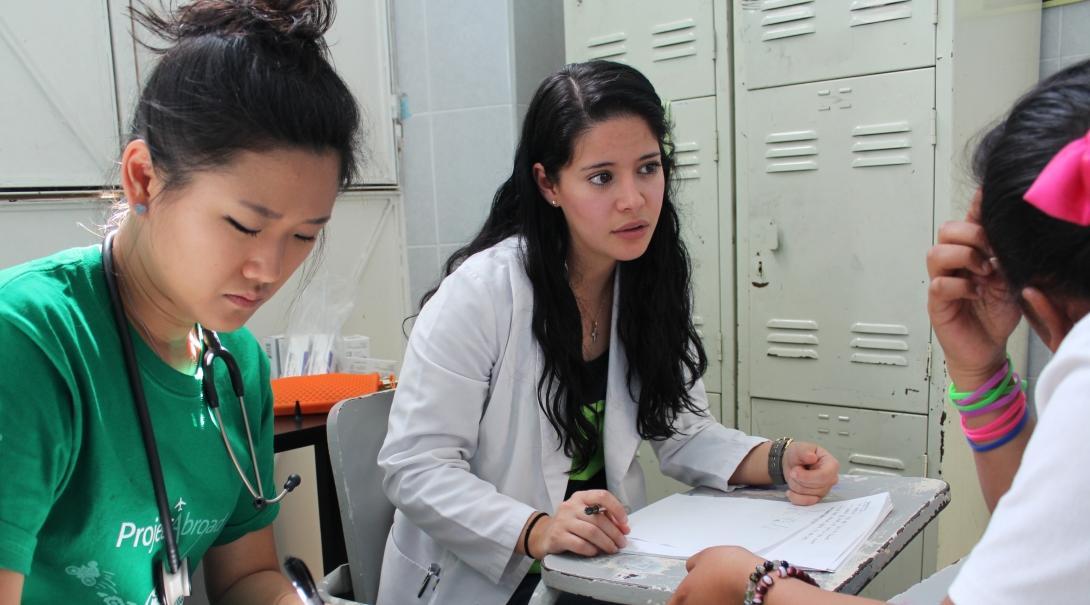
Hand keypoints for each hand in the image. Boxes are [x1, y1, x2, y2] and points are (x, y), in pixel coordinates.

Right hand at [530, 489, 629, 557]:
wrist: (544, 534)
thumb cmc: (569, 524)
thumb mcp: (585, 515)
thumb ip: (604, 518)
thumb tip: (624, 528)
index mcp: (580, 497)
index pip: (602, 496)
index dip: (617, 509)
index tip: (624, 522)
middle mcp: (571, 506)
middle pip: (599, 519)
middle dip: (614, 533)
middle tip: (621, 543)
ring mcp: (563, 521)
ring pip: (591, 532)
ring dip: (606, 543)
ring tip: (612, 549)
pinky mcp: (557, 536)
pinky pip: (580, 544)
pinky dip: (591, 550)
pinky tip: (595, 552)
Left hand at [668, 546, 762, 604]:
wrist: (752, 580)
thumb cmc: (727, 565)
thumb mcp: (705, 555)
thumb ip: (693, 564)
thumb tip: (692, 569)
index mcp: (684, 593)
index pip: (672, 604)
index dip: (676, 600)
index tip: (679, 597)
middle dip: (691, 599)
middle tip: (701, 590)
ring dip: (706, 600)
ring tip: (717, 591)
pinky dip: (720, 601)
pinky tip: (727, 595)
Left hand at [783, 441, 838, 504]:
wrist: (792, 463)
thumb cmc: (799, 454)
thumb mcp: (799, 448)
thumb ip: (805, 452)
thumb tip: (812, 457)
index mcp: (832, 465)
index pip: (824, 476)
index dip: (808, 477)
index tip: (794, 471)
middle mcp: (831, 479)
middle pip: (816, 487)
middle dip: (800, 480)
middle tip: (793, 471)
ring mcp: (825, 490)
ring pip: (809, 495)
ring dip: (796, 486)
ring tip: (794, 476)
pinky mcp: (816, 498)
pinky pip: (806, 503)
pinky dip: (796, 498)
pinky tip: (789, 491)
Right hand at [926, 189, 1021, 388]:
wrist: (988, 348)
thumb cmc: (996, 315)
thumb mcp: (1010, 279)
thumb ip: (1005, 257)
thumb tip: (1008, 234)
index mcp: (970, 253)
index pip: (968, 221)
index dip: (975, 206)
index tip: (987, 195)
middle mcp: (953, 264)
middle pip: (946, 230)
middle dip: (971, 235)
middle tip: (990, 251)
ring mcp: (942, 281)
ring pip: (936, 253)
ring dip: (964, 257)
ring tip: (983, 272)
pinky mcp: (937, 303)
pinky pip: (939, 284)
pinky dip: (960, 285)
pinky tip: (975, 293)